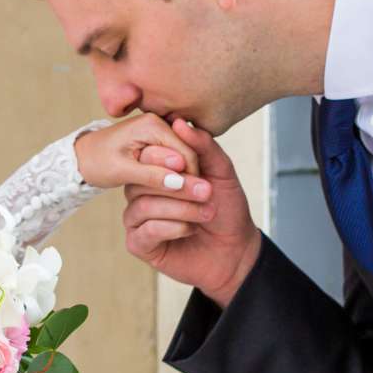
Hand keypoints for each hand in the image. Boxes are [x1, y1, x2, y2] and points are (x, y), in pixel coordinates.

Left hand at [75, 111, 211, 199]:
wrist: (82, 156)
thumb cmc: (97, 162)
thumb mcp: (123, 171)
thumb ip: (152, 175)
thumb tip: (180, 182)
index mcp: (151, 125)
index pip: (185, 152)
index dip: (192, 177)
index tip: (196, 199)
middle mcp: (158, 123)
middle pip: (187, 153)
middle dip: (191, 177)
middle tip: (198, 203)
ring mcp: (157, 130)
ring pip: (182, 157)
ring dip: (185, 177)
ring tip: (188, 201)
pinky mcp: (155, 140)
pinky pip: (173, 157)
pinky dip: (175, 173)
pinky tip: (175, 190)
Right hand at [120, 117, 261, 305]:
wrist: (235, 249)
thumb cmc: (227, 208)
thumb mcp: (221, 171)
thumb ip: (203, 146)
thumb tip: (179, 122)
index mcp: (157, 170)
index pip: (146, 153)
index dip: (170, 159)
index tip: (198, 169)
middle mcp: (141, 191)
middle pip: (141, 180)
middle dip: (178, 186)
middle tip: (207, 192)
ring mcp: (137, 217)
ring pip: (142, 205)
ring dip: (180, 208)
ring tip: (206, 213)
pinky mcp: (138, 243)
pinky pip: (145, 230)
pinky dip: (172, 228)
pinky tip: (191, 229)